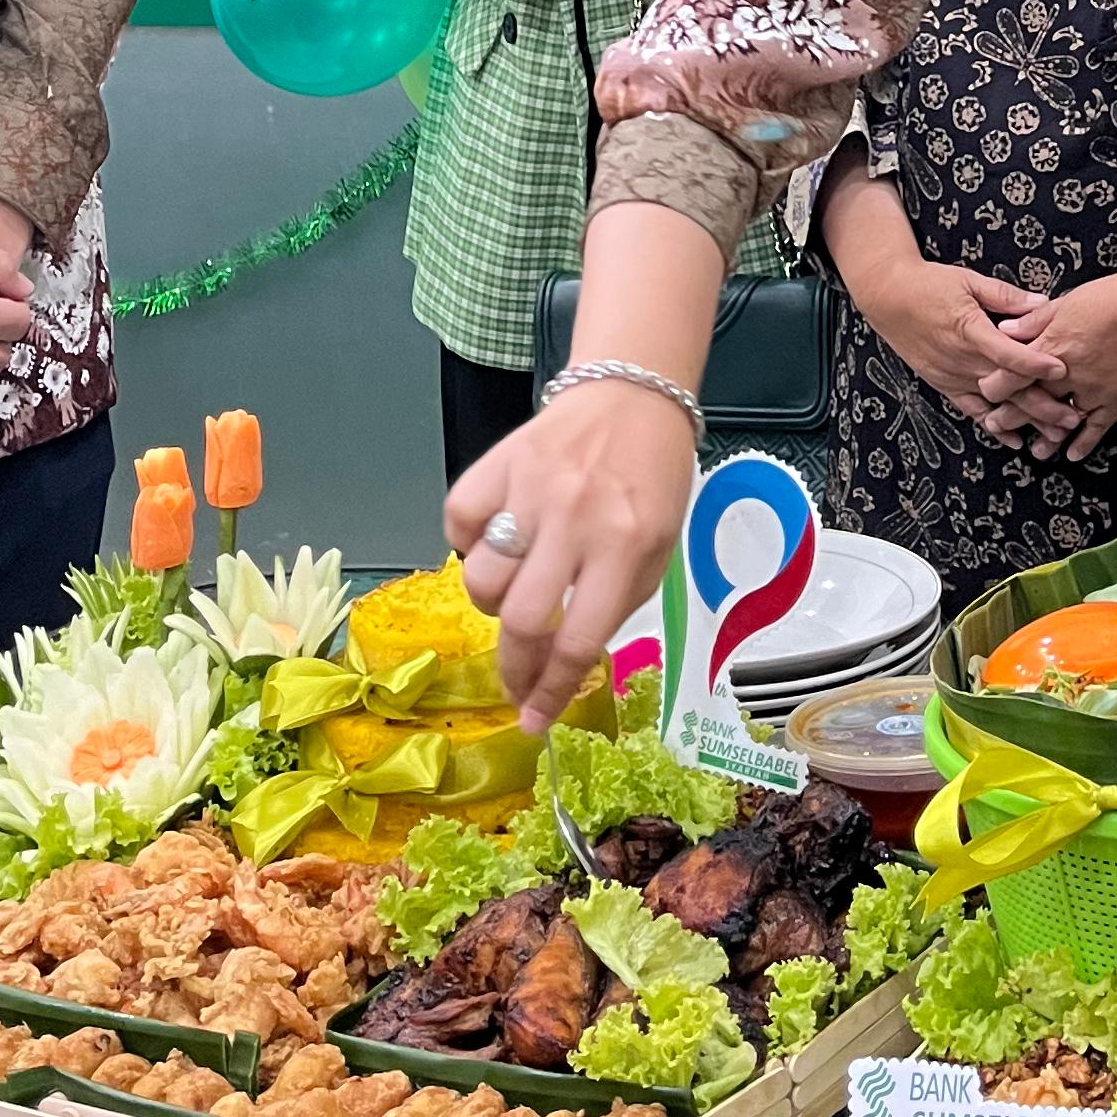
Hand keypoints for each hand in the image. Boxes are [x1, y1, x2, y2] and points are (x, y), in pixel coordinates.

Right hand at [450, 374, 697, 733]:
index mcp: (624, 547)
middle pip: (518, 620)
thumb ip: (613, 606)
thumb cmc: (652, 480)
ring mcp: (531, 488)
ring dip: (491, 604)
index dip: (550, 693)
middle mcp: (574, 519)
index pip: (576, 641)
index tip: (534, 720)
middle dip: (512, 668)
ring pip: (479, 577)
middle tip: (515, 681)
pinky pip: (459, 521)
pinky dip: (467, 543)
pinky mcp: (500, 461)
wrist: (633, 396)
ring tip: (514, 592)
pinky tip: (495, 541)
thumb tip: (561, 665)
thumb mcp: (658, 551)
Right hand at [854, 254, 1078, 443]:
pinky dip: (994, 426)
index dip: (1037, 363)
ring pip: (995, 405)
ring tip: (1055, 436)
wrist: (888, 297)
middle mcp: (964, 360)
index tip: (1063, 369)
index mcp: (971, 330)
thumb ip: (1006, 296)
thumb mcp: (969, 280)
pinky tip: (1015, 440)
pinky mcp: (945, 385)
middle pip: (1009, 388)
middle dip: (1043, 405)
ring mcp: (953, 376)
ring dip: (1026, 421)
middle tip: (1073, 418)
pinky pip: (972, 411)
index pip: (1009, 354)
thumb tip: (1042, 303)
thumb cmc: (930, 284)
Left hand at [981, 272, 1116, 463]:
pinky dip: (1085, 442)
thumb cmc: (1114, 296)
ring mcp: (1095, 389)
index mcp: (1054, 345)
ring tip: (1034, 449)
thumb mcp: (1068, 301)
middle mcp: (1071, 372)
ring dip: (1047, 437)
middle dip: (1012, 415)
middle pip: (1034, 399)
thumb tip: (1006, 329)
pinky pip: (1098, 426)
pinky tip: (1074, 453)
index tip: (985, 391)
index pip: (1015, 371)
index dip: (997, 384)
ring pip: (1063, 420)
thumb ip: (1034, 320)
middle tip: (995, 425)